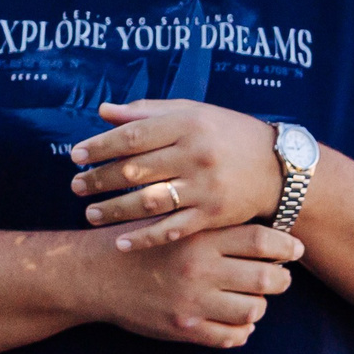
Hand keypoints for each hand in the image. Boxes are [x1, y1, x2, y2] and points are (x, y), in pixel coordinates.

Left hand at [69, 101, 284, 249]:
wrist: (277, 169)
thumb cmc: (229, 135)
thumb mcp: (194, 113)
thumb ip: (149, 111)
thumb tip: (104, 111)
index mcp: (189, 124)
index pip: (133, 135)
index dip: (100, 146)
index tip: (76, 155)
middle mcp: (196, 154)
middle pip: (135, 169)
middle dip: (99, 179)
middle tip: (76, 186)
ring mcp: (206, 187)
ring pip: (148, 201)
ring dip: (114, 210)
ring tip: (90, 214)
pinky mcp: (213, 215)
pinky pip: (172, 229)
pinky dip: (144, 238)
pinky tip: (120, 242)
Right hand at [86, 223, 301, 348]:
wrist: (94, 274)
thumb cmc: (139, 242)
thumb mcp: (173, 221)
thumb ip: (212, 223)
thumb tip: (265, 228)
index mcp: (199, 237)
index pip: (261, 240)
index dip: (286, 245)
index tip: (295, 249)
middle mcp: (200, 269)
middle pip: (268, 278)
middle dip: (281, 279)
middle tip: (279, 277)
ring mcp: (192, 302)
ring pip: (254, 310)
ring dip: (259, 306)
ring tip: (252, 299)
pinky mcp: (183, 328)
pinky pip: (230, 337)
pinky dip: (240, 331)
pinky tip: (235, 322)